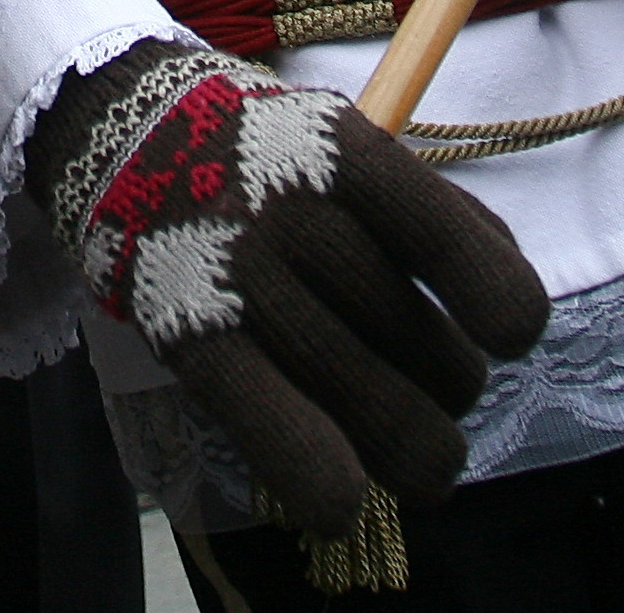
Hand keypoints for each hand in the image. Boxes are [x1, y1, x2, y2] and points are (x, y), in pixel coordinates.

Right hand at [36, 40, 545, 531]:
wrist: (116, 124)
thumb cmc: (258, 148)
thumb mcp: (344, 140)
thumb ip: (425, 211)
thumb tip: (506, 311)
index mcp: (347, 152)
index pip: (460, 252)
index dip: (505, 310)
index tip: (506, 334)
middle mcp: (295, 210)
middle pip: (425, 347)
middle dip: (454, 387)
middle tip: (443, 391)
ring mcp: (239, 277)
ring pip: (371, 402)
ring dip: (414, 447)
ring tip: (421, 455)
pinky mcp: (191, 334)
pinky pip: (273, 429)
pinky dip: (320, 477)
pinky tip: (341, 500)